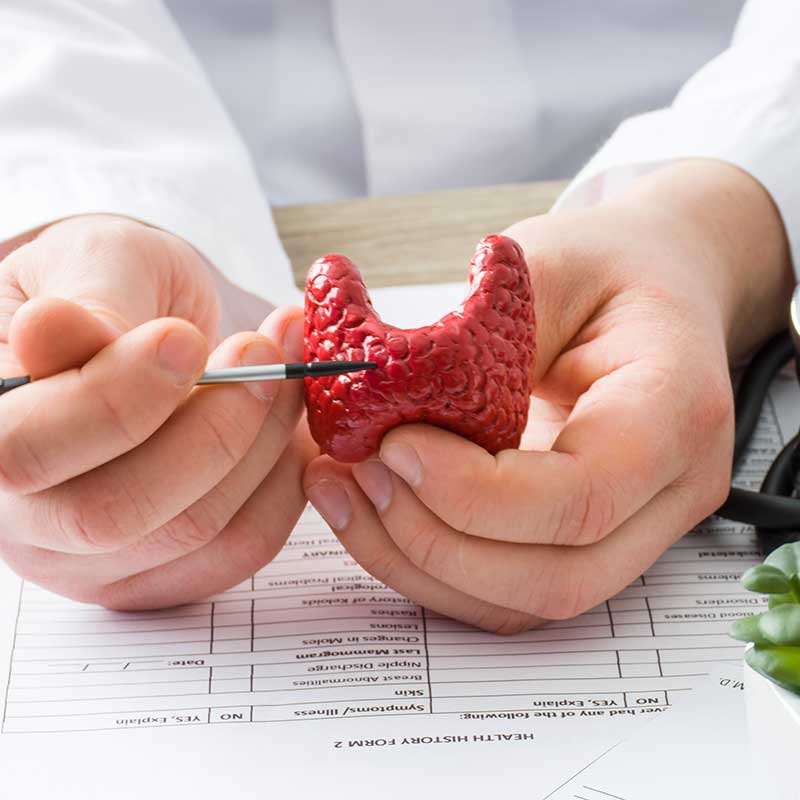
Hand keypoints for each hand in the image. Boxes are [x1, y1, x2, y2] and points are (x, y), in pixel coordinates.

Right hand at [0, 214, 309, 606]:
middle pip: (115, 514)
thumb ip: (84, 301)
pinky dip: (284, 483)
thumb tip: (50, 330)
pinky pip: (242, 547)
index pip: (26, 451)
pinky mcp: (163, 574)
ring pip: (192, 531)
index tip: (186, 339)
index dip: (118, 400)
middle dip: (214, 429)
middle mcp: (22, 519)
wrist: (145, 335)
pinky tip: (290, 426)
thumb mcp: (92, 264)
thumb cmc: (109, 291)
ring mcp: (92, 560)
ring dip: (263, 444)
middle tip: (262, 353)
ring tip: (286, 370)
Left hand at [304, 161, 793, 632]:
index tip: (393, 445)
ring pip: (522, 601)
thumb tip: (385, 399)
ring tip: (344, 490)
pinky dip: (428, 564)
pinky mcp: (586, 540)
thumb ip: (479, 333)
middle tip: (358, 472)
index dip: (474, 493)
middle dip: (434, 541)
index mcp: (674, 411)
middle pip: (554, 577)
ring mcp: (634, 529)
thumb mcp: (545, 264)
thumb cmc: (606, 269)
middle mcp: (669, 492)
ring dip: (417, 562)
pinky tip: (373, 508)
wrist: (655, 291)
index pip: (582, 496)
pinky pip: (504, 589)